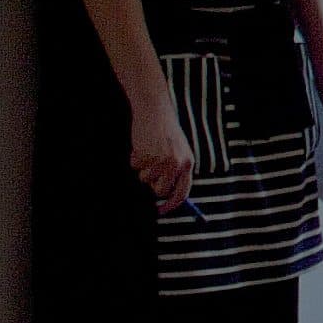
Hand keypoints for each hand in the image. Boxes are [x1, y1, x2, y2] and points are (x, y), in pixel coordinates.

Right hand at [129, 91, 195, 210]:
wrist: (156, 111)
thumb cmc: (166, 134)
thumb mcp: (178, 152)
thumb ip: (175, 172)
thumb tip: (164, 195)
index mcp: (188, 163)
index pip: (182, 192)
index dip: (171, 204)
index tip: (162, 211)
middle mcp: (176, 163)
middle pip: (160, 191)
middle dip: (152, 184)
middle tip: (152, 168)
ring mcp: (160, 160)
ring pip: (145, 179)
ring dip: (143, 168)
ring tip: (149, 150)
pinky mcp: (146, 155)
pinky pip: (135, 167)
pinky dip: (135, 158)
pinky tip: (141, 144)